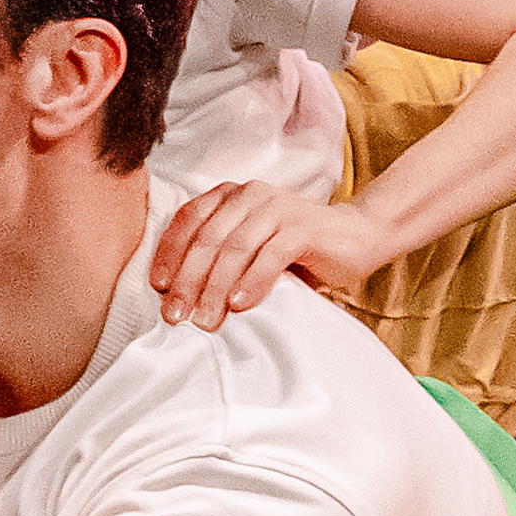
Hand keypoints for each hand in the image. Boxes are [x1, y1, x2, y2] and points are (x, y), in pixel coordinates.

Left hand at [148, 180, 397, 327]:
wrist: (357, 237)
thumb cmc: (296, 249)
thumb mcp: (250, 246)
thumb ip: (219, 255)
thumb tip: (176, 295)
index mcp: (230, 195)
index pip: (187, 220)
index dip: (168, 253)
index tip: (158, 288)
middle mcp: (250, 194)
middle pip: (207, 239)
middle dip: (187, 280)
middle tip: (176, 316)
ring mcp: (278, 208)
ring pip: (234, 249)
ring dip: (215, 288)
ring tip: (206, 320)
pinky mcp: (303, 227)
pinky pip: (270, 255)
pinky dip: (252, 283)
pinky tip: (240, 306)